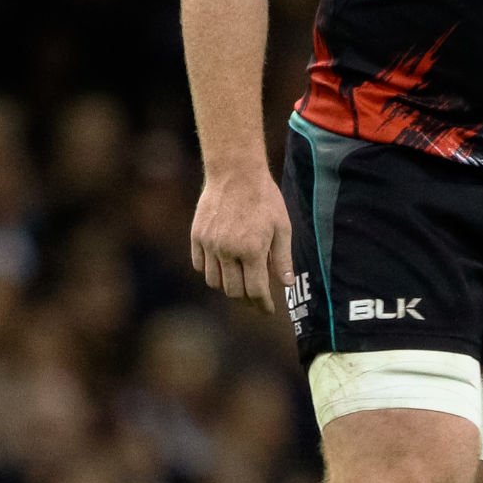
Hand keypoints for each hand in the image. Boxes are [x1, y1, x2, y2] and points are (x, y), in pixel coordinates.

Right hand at [190, 169, 293, 313]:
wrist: (235, 173)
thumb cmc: (264, 198)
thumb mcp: (282, 227)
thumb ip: (282, 258)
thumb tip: (286, 284)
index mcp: (251, 250)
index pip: (255, 290)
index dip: (262, 304)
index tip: (268, 310)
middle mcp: (227, 251)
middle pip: (233, 290)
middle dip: (246, 299)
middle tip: (256, 299)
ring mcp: (209, 244)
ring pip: (213, 281)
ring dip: (227, 287)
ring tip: (240, 284)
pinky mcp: (196, 236)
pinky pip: (200, 265)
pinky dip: (211, 272)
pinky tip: (223, 268)